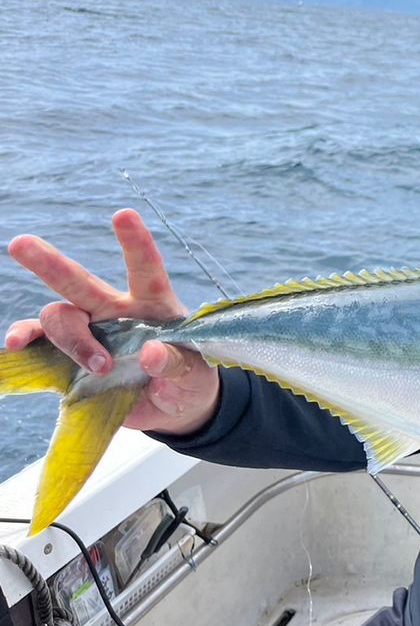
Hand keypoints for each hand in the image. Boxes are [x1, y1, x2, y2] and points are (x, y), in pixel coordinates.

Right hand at [5, 209, 219, 434]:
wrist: (173, 410)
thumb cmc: (189, 382)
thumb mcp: (195, 376)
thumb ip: (177, 364)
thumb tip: (150, 353)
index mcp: (154, 306)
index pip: (146, 269)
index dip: (136, 243)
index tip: (123, 214)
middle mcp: (116, 311)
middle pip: (80, 282)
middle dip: (51, 263)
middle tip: (21, 243)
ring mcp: (90, 332)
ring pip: (60, 316)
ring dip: (73, 339)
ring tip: (100, 367)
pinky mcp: (70, 358)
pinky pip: (40, 341)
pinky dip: (25, 339)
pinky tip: (17, 345)